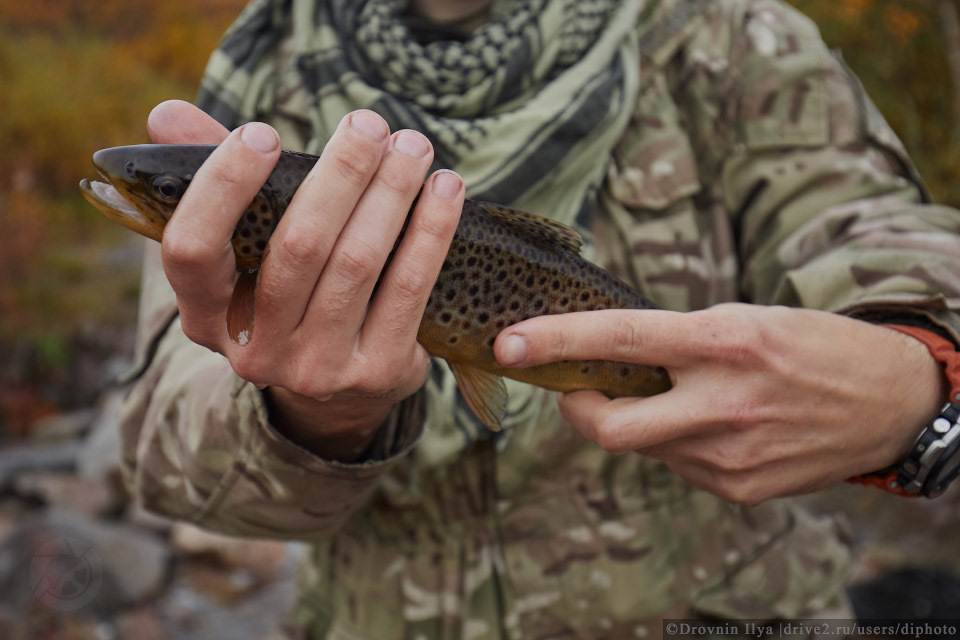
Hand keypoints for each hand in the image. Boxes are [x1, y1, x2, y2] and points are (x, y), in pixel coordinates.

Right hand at [147, 101, 463, 458]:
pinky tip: (446, 190)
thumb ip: (211, 182)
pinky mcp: (376, 371)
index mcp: (205, 318)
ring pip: (358, 262)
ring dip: (392, 193)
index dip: (223, 187)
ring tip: (414, 146)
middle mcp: (255, 351)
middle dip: (341, 174)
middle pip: (298, 247)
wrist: (336, 393)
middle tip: (370, 123)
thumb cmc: (285, 293)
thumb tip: (166, 113)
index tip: (263, 133)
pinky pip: (409, 288)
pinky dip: (431, 231)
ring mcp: (318, 368)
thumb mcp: (242, 252)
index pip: (192, 251)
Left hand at [494, 303, 946, 502]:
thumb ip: (676, 339)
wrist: (887, 403)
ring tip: (679, 395)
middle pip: (608, 426)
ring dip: (638, 418)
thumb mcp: (745, 318)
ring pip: (642, 445)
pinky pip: (676, 464)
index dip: (557, 341)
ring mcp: (729, 456)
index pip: (621, 339)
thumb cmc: (811, 346)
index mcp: (724, 343)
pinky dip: (674, 441)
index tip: (510, 343)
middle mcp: (722, 404)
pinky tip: (711, 424)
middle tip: (574, 387)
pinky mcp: (738, 488)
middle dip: (575, 408)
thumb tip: (608, 354)